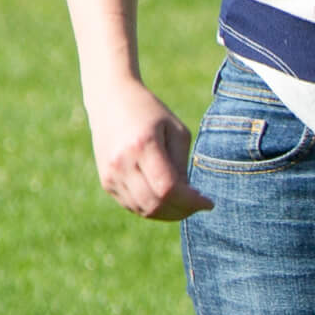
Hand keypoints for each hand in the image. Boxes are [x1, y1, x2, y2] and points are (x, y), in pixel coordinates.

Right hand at [85, 77, 212, 220]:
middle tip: (198, 206)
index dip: (190, 201)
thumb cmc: (150, 112)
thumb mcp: (176, 131)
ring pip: (144, 210)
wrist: (110, 100)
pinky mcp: (106, 182)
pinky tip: (167, 201)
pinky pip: (133, 206)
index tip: (209, 203)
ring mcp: (111, 175)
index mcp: (143, 145)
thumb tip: (188, 197)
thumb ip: (182, 164)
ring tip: (185, 205)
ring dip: (168, 214)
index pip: (168, 188)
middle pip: (156, 204)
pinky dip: (153, 209)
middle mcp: (122, 163)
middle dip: (182, 211)